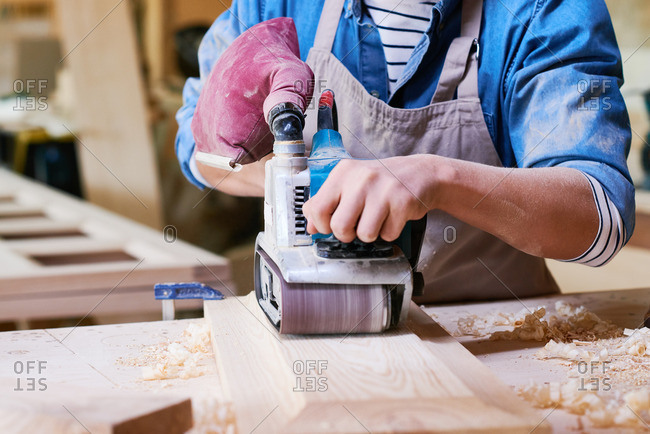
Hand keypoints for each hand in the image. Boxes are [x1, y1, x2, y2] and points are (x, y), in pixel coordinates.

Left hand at [302, 155, 439, 242]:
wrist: (421, 173)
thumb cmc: (381, 182)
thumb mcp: (351, 184)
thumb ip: (327, 202)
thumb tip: (311, 227)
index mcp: (343, 172)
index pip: (317, 208)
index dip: (322, 225)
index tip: (330, 225)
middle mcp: (361, 178)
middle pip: (339, 226)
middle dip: (347, 234)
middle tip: (355, 226)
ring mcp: (383, 190)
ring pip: (364, 234)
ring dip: (370, 234)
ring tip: (376, 220)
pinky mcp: (402, 202)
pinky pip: (387, 234)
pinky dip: (389, 232)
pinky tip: (392, 217)